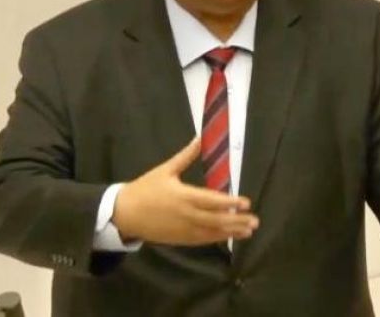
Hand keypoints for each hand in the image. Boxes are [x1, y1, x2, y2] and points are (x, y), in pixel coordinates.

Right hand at [112, 137, 258, 245]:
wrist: (124, 213)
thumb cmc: (145, 188)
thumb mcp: (165, 169)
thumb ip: (186, 156)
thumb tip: (200, 138)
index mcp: (183, 196)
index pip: (212, 201)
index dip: (230, 203)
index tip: (246, 203)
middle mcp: (186, 215)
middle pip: (216, 220)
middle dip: (237, 221)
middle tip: (255, 220)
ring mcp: (183, 230)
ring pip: (211, 232)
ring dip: (231, 232)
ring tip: (248, 231)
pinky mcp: (180, 239)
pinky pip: (202, 240)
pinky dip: (216, 238)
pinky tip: (229, 236)